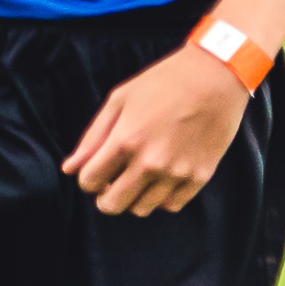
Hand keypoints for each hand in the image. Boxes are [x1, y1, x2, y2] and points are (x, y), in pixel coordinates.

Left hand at [62, 47, 249, 217]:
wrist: (215, 76)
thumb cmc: (163, 83)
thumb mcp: (119, 101)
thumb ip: (92, 138)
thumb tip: (68, 170)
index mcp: (125, 140)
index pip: (89, 181)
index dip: (87, 178)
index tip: (96, 169)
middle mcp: (150, 162)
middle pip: (112, 205)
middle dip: (105, 196)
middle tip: (112, 182)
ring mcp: (177, 172)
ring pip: (141, 209)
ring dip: (133, 198)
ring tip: (138, 177)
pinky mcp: (200, 176)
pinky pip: (171, 206)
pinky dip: (161, 198)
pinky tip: (161, 179)